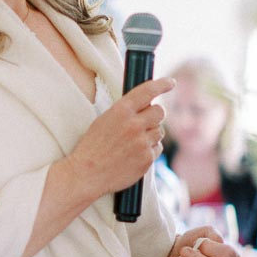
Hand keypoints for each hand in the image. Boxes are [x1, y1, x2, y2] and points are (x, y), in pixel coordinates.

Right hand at [67, 77, 172, 199]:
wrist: (86, 174)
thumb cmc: (92, 147)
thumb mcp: (104, 120)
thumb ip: (125, 111)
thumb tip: (146, 104)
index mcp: (121, 111)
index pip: (147, 91)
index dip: (162, 84)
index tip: (171, 82)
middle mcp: (134, 125)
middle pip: (159, 111)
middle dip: (154, 115)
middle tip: (145, 121)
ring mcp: (142, 143)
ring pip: (160, 131)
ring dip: (151, 134)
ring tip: (133, 142)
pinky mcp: (147, 159)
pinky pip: (157, 148)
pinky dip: (149, 150)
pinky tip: (134, 154)